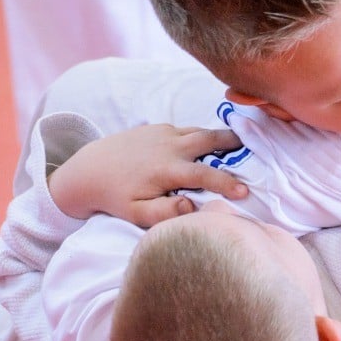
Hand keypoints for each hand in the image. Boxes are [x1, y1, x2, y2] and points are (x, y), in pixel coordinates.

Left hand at [48, 125, 246, 226]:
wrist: (88, 170)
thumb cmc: (116, 197)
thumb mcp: (136, 213)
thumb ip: (165, 212)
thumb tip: (192, 207)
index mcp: (167, 170)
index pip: (206, 176)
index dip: (228, 183)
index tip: (245, 192)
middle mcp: (169, 147)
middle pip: (209, 138)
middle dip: (232, 141)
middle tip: (252, 146)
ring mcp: (164, 133)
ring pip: (199, 131)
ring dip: (218, 136)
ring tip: (237, 143)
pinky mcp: (157, 127)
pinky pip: (186, 129)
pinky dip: (199, 135)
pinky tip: (205, 145)